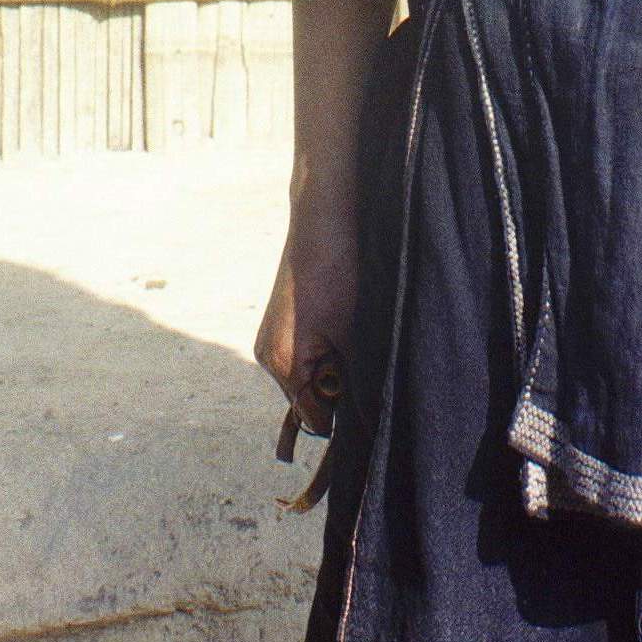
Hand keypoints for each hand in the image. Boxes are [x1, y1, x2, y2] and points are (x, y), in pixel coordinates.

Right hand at [255, 180, 357, 434]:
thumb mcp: (355, 334)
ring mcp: (271, 340)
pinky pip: (306, 356)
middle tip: (362, 352)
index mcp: (282, 365)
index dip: (347, 414)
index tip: (372, 394)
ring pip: (311, 377)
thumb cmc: (340, 272)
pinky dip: (328, 349)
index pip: (316, 419)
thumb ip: (357, 384)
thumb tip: (371, 423)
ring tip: (352, 332)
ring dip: (336, 367)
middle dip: (340, 387)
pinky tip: (342, 322)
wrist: (323, 218)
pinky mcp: (280, 325)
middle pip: (311, 400)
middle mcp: (268, 358)